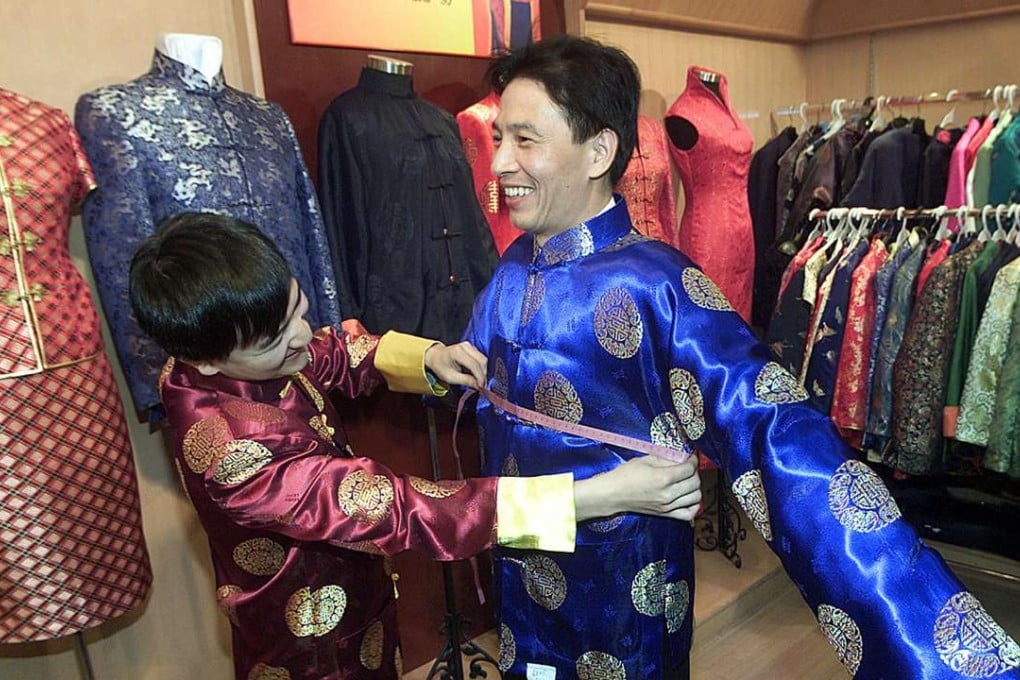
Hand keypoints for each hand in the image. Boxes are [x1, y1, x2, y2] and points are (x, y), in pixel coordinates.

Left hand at [423, 341, 486, 388]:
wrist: (435, 356)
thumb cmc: (440, 366)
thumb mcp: (450, 377)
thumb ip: (465, 380)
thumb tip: (478, 385)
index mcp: (457, 352)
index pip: (474, 365)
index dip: (479, 377)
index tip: (481, 387)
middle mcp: (465, 346)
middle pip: (482, 360)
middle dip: (483, 374)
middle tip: (481, 386)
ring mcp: (469, 345)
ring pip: (483, 359)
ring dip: (483, 371)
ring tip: (479, 381)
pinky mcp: (472, 347)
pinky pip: (480, 358)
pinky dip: (481, 367)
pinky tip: (476, 374)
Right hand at [574, 456, 701, 521]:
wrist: (613, 494)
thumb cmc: (626, 475)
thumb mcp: (646, 459)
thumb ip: (667, 458)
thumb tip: (682, 457)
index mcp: (663, 478)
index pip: (689, 469)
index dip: (693, 460)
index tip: (691, 457)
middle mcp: (668, 494)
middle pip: (695, 483)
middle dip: (694, 472)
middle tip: (687, 468)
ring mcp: (667, 506)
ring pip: (696, 497)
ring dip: (694, 487)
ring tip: (687, 481)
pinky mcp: (665, 514)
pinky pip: (689, 514)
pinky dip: (694, 506)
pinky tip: (688, 498)